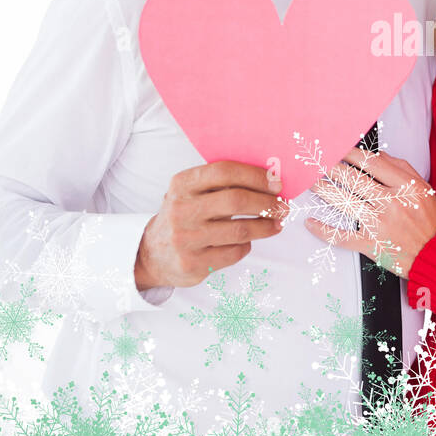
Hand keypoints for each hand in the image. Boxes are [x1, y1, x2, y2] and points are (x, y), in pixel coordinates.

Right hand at [135, 161, 288, 289]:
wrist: (152, 254)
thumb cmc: (184, 216)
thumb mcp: (191, 193)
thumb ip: (220, 185)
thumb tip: (269, 181)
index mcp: (182, 184)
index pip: (224, 172)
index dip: (255, 176)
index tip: (277, 183)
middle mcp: (181, 209)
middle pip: (236, 201)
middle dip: (266, 203)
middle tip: (283, 206)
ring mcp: (186, 238)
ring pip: (240, 231)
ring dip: (265, 227)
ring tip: (276, 224)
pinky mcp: (193, 263)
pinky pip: (234, 252)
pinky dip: (246, 246)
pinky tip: (247, 242)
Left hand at [304, 147, 435, 278]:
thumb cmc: (429, 222)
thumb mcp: (423, 188)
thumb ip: (401, 168)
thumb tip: (377, 155)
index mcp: (404, 187)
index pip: (371, 163)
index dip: (350, 153)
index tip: (338, 147)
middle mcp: (390, 203)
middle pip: (352, 179)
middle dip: (331, 167)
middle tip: (317, 161)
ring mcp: (379, 225)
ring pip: (343, 203)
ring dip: (323, 191)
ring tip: (312, 182)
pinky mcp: (371, 244)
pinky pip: (342, 236)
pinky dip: (324, 230)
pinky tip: (311, 222)